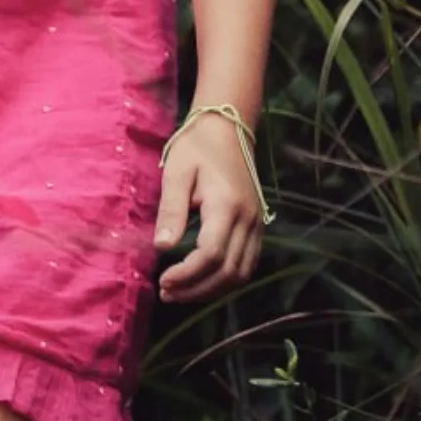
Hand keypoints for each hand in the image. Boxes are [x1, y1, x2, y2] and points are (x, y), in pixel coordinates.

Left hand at [155, 112, 266, 302]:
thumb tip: (161, 249)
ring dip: (212, 290)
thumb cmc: (196, 146)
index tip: (162, 281)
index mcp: (227, 206)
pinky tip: (203, 281)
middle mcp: (248, 220)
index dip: (187, 275)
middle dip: (197, 290)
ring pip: (241, 275)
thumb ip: (171, 211)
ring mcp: (257, 225)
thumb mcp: (177, 172)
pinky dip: (226, 280)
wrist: (228, 127)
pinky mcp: (258, 226)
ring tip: (182, 293)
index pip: (211, 255)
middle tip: (168, 293)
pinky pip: (246, 265)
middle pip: (228, 272)